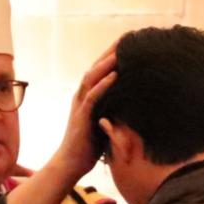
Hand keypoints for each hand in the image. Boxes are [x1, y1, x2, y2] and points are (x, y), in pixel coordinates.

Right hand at [7, 48, 116, 203]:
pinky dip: (103, 85)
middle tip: (128, 38)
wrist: (70, 164)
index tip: (129, 44)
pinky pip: (92, 97)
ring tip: (122, 50)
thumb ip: (113, 110)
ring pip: (92, 77)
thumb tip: (133, 102)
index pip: (101, 71)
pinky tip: (115, 75)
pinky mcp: (81, 117)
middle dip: (111, 52)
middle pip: (96, 68)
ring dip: (107, 63)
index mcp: (87, 97)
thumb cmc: (89, 146)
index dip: (113, 56)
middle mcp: (82, 96)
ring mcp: (80, 105)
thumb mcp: (105, 122)